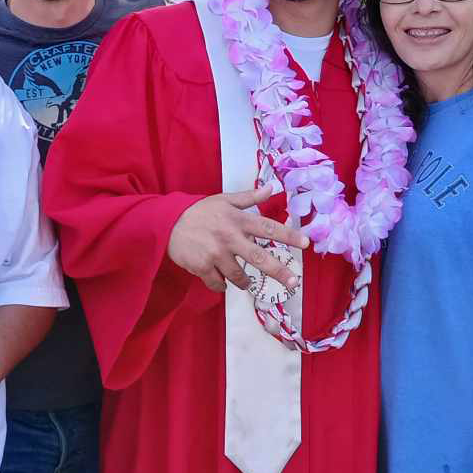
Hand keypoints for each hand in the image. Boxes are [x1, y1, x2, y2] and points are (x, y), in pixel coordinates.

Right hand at [166, 186, 307, 292]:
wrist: (167, 223)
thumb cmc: (199, 212)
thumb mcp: (224, 200)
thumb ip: (249, 198)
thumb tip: (271, 188)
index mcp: (237, 219)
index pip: (268, 228)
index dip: (289, 236)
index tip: (306, 244)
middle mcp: (229, 237)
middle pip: (259, 258)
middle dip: (279, 272)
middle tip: (294, 282)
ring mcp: (215, 253)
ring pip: (239, 276)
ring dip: (244, 282)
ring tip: (245, 282)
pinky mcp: (202, 267)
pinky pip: (218, 284)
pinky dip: (221, 285)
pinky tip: (219, 279)